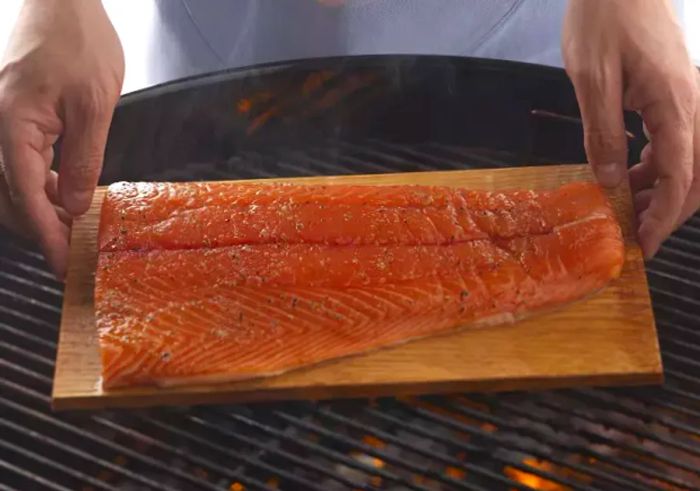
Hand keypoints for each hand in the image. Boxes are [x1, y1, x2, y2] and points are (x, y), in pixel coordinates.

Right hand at [0, 0, 123, 278]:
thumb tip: (74, 205)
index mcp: (12, 127)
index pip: (27, 199)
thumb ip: (82, 159)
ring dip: (41, 209)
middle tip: (75, 249)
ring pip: (13, 183)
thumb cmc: (77, 40)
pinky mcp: (9, 116)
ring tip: (75, 227)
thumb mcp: (94, 105)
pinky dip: (40, 185)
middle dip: (42, 229)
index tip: (64, 266)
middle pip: (11, 198)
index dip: (47, 238)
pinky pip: (18, 162)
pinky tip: (65, 192)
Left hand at [562, 0, 698, 257]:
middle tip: (637, 235)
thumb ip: (603, 133)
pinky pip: (675, 140)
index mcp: (675, 105)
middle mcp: (692, 105)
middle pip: (694, 174)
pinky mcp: (674, 94)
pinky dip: (656, 165)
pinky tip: (629, 174)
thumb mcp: (593, 80)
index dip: (663, 216)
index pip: (679, 175)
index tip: (643, 244)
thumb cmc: (604, 20)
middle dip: (668, 210)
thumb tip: (611, 182)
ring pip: (687, 160)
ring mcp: (687, 99)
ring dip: (661, 189)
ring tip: (626, 209)